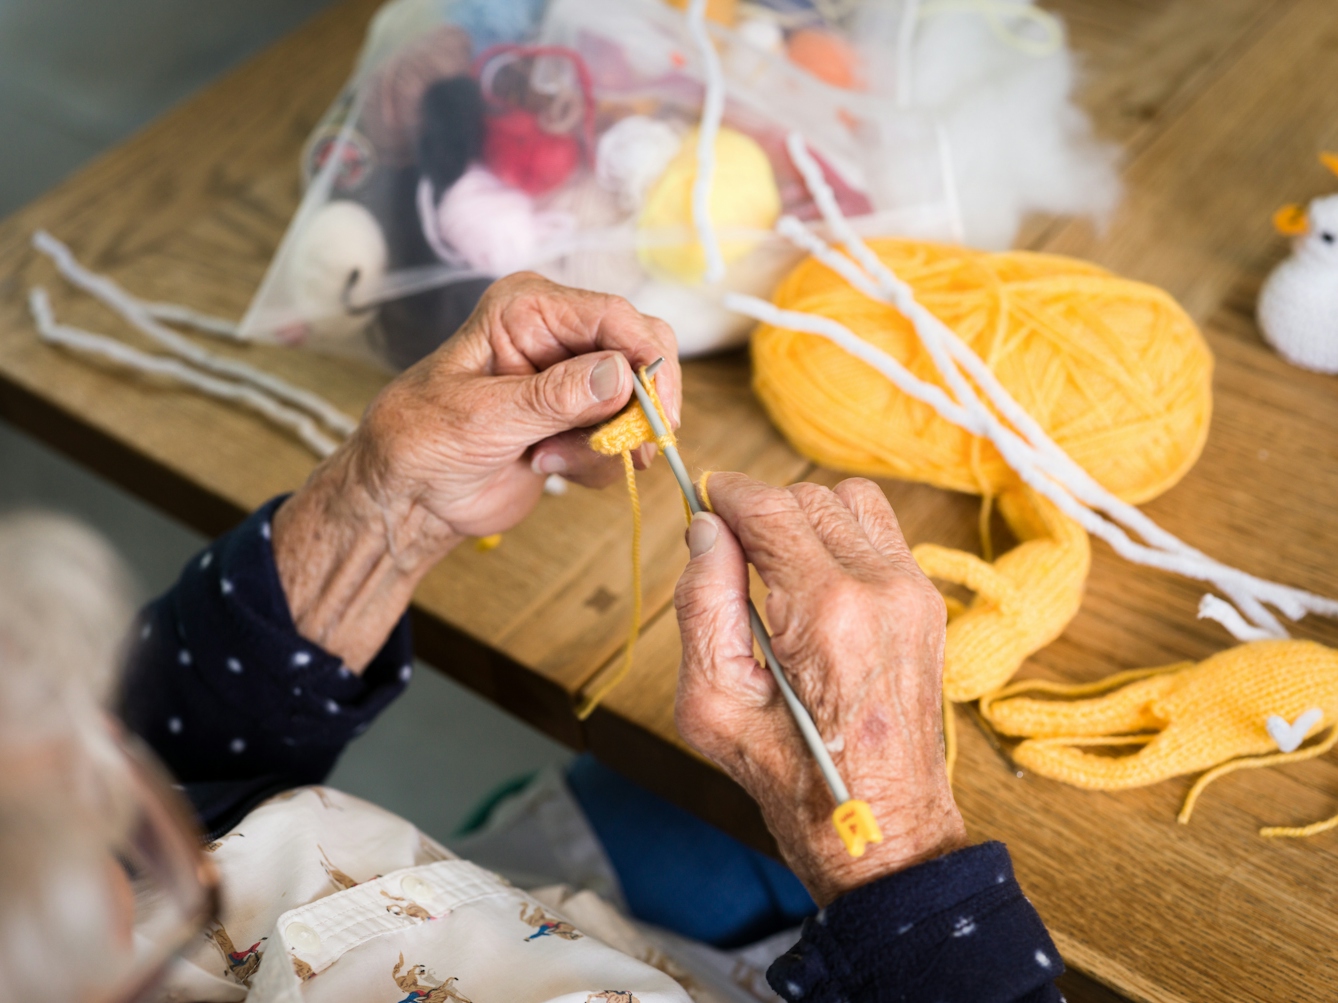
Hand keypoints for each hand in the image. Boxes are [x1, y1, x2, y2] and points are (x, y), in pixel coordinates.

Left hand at [273, 274, 680, 669]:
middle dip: (638, 407)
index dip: (645, 359)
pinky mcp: (579, 420)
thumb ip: (553, 397)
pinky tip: (546, 464)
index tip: (659, 409)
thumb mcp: (483, 417)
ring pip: (637, 405)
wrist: (408, 496)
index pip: (613, 316)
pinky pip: (622, 439)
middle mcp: (558, 335)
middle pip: (641, 354)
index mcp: (528, 308)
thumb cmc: (421, 441)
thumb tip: (620, 376)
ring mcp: (572, 380)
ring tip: (551, 459)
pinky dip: (596, 462)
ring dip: (606, 444)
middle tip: (627, 448)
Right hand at [674, 473, 966, 904]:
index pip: (770, 507)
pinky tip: (814, 579)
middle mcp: (881, 590)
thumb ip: (701, 604)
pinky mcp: (926, 602)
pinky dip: (840, 534)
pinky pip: (878, 530)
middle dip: (759, 509)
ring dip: (804, 516)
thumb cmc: (793, 779)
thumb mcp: (712, 703)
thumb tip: (704, 530)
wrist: (880, 827)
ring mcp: (913, 592)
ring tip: (775, 563)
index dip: (726, 493)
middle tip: (727, 549)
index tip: (700, 499)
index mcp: (827, 614)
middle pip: (807, 496)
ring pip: (849, 501)